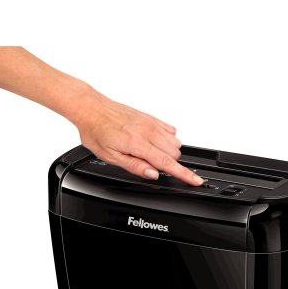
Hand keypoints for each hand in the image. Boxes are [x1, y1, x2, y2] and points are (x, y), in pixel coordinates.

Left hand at [73, 91, 203, 185]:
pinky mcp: (151, 117)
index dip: (184, 174)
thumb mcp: (110, 156)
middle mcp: (148, 131)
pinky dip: (167, 139)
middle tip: (148, 163)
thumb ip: (134, 166)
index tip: (197, 181)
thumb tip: (153, 174)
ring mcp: (151, 123)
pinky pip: (171, 131)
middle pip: (175, 154)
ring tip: (149, 152)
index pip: (167, 163)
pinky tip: (153, 141)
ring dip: (168, 152)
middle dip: (168, 163)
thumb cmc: (97, 131)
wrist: (91, 107)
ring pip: (176, 143)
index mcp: (138, 143)